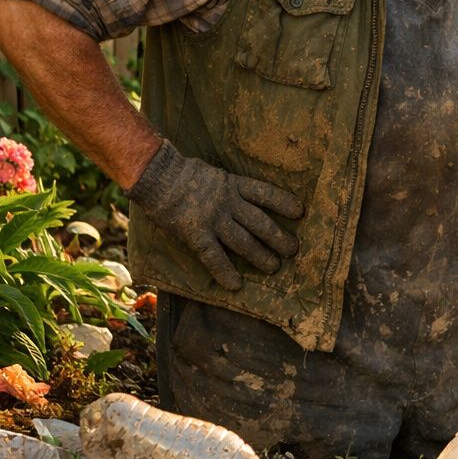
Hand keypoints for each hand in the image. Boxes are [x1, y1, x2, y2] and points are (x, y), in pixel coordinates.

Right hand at [127, 142, 305, 289]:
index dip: (283, 202)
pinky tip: (235, 284)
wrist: (157, 176)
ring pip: (243, 241)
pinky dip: (224, 271)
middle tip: (293, 250)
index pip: (264, 193)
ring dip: (260, 256)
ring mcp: (213, 219)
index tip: (300, 212)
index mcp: (232, 185)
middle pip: (259, 222)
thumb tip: (245, 196)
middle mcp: (228, 202)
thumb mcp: (215, 174)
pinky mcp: (196, 233)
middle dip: (278, 237)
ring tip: (274, 267)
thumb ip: (230, 187)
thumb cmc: (183, 174)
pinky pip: (213, 255)